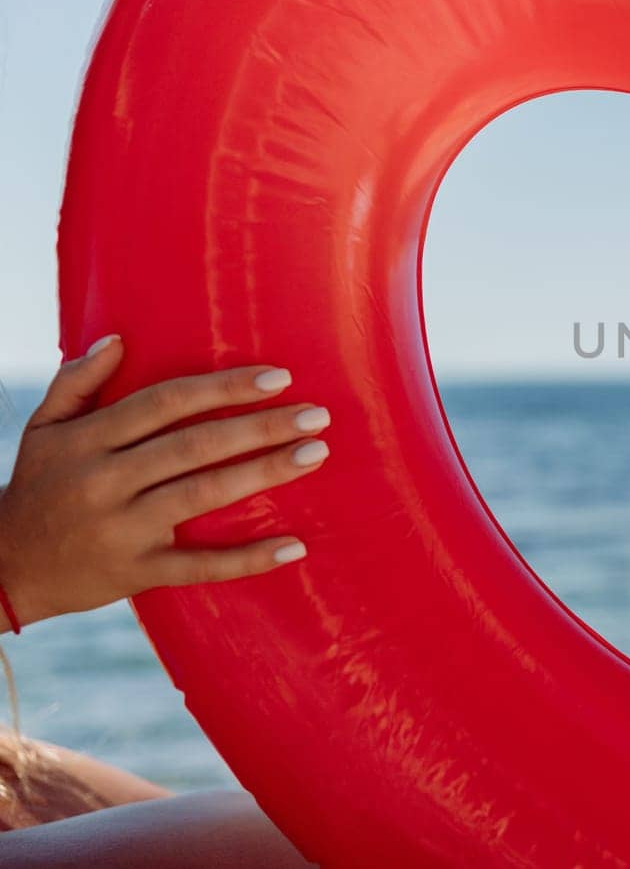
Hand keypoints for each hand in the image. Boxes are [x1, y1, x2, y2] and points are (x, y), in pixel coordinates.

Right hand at [0, 335, 328, 629]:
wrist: (4, 568)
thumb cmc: (37, 486)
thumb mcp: (43, 429)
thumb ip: (77, 382)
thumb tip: (118, 339)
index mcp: (87, 440)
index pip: (166, 403)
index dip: (223, 388)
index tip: (278, 378)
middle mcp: (105, 480)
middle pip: (194, 445)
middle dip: (260, 427)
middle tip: (317, 415)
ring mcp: (123, 529)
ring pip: (202, 495)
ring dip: (264, 473)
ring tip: (315, 453)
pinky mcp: (137, 571)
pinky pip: (199, 565)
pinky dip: (248, 558)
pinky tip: (294, 546)